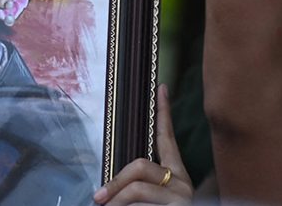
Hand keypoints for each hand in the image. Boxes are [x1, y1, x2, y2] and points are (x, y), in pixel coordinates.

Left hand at [94, 85, 191, 204]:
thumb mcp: (150, 202)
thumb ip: (138, 189)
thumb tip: (106, 192)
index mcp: (178, 177)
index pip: (168, 139)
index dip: (164, 113)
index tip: (161, 87)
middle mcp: (183, 185)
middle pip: (141, 167)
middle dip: (116, 183)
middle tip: (98, 200)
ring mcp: (182, 199)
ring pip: (138, 191)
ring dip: (117, 203)